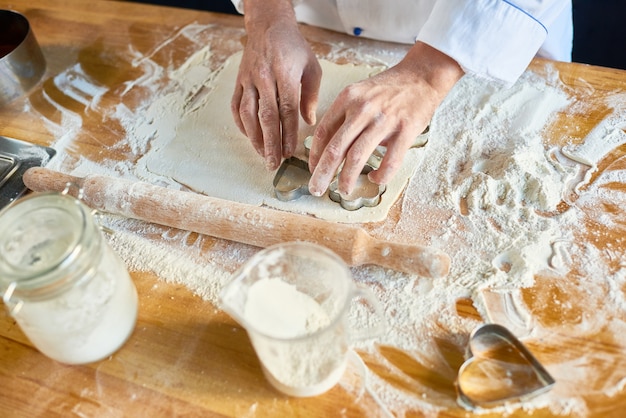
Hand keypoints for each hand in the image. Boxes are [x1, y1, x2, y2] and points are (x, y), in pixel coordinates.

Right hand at [231, 0, 321, 169]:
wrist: (269, 26)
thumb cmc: (294, 49)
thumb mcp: (312, 68)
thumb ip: (311, 96)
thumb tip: (309, 122)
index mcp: (286, 74)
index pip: (287, 109)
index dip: (288, 133)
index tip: (290, 152)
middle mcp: (265, 77)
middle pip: (266, 116)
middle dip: (270, 143)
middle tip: (273, 163)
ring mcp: (248, 79)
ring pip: (247, 113)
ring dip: (254, 137)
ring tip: (262, 155)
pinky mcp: (238, 81)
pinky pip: (236, 106)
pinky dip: (241, 125)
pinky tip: (250, 138)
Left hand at [307, 42, 463, 195]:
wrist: (422, 75)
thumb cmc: (388, 89)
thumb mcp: (359, 94)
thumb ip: (343, 116)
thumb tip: (326, 147)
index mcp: (347, 98)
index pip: (323, 132)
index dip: (314, 155)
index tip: (313, 170)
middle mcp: (362, 108)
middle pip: (335, 148)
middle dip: (323, 173)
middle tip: (316, 189)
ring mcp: (384, 120)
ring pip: (357, 156)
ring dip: (347, 178)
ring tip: (343, 190)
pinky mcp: (406, 130)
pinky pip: (390, 161)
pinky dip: (380, 175)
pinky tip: (374, 178)